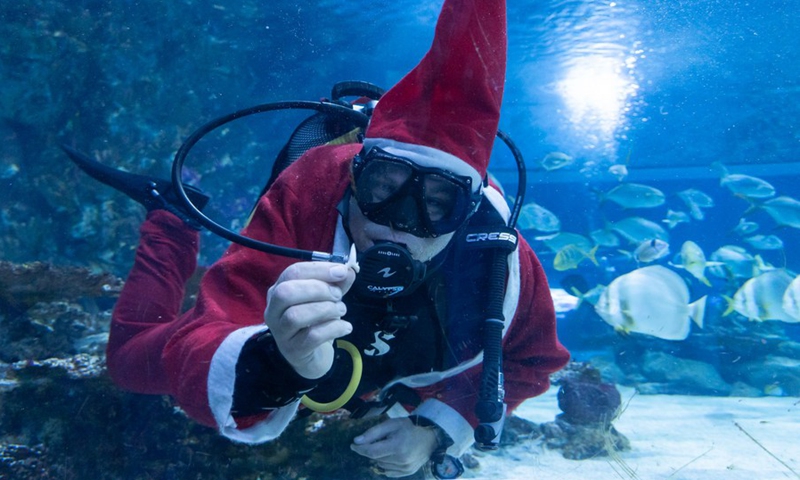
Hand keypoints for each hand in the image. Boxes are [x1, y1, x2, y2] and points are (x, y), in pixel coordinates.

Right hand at [264, 262, 355, 378]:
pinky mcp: (293, 350)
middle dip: (317, 289)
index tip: (341, 271)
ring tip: (341, 310)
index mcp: (278, 290)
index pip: (292, 272)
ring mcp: (280, 332)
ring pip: (296, 316)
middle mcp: (273, 310)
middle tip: (337, 295)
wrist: (313, 355)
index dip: (319, 270)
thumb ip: (337, 282)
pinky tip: (345, 327)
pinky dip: (334, 328)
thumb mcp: (327, 297)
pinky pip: (312, 336)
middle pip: (286, 292)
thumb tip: (349, 271)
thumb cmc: (317, 320)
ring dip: (326, 309)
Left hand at [350, 418, 438, 477]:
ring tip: (389, 447)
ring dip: (380, 457)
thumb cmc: (409, 428)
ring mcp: (404, 468)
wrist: (429, 438)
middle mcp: (401, 460)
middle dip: (373, 449)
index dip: (360, 449)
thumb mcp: (391, 424)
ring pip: (381, 465)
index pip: (372, 452)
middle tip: (381, 440)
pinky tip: (392, 455)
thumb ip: (373, 433)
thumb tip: (357, 441)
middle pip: (376, 458)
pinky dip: (386, 464)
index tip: (353, 445)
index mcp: (397, 446)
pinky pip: (388, 471)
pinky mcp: (406, 473)